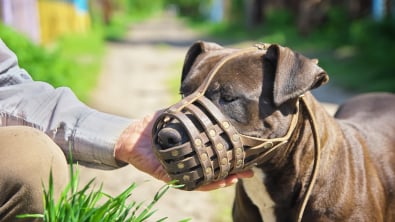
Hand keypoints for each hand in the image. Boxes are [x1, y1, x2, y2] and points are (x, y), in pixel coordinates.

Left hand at [114, 111, 253, 190]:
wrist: (127, 134)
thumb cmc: (151, 126)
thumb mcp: (173, 115)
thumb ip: (187, 111)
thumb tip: (206, 98)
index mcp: (191, 150)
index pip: (213, 156)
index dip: (230, 157)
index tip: (247, 155)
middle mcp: (188, 163)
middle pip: (213, 171)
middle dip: (232, 172)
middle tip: (249, 171)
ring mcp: (178, 171)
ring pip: (204, 180)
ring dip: (221, 180)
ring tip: (235, 178)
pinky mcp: (167, 176)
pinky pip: (187, 183)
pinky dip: (202, 184)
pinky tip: (215, 182)